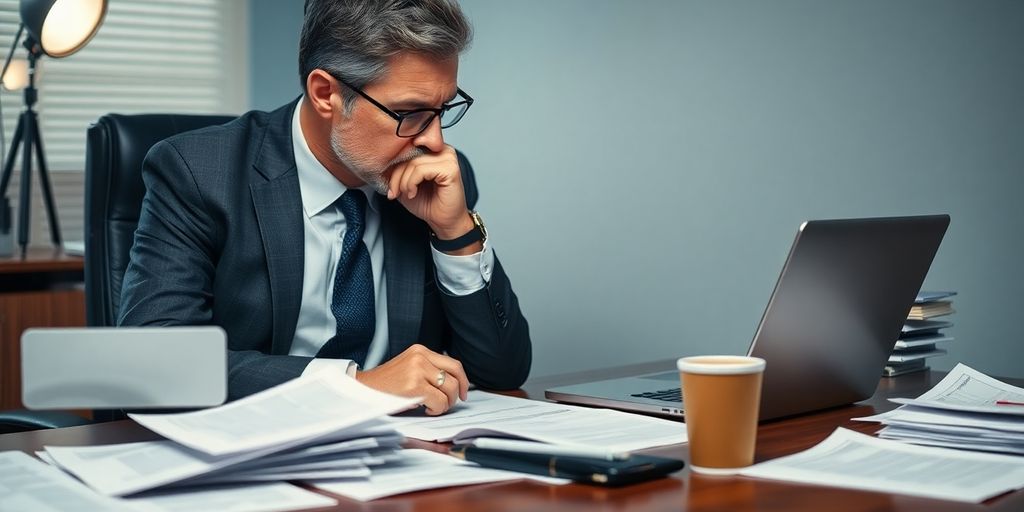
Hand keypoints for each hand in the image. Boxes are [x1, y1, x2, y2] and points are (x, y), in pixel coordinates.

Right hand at [354, 344, 468, 415]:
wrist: (363, 389)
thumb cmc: (386, 384)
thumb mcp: (409, 368)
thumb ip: (429, 370)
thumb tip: (453, 385)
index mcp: (420, 351)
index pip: (453, 364)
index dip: (463, 380)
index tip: (463, 392)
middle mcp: (420, 357)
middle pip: (455, 375)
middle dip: (457, 393)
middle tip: (450, 403)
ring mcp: (417, 370)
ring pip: (449, 389)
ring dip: (445, 403)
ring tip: (433, 407)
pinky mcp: (414, 386)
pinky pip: (439, 401)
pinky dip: (436, 409)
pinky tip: (426, 409)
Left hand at [386, 146, 473, 239]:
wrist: (444, 222)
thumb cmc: (428, 203)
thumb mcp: (405, 183)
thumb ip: (398, 169)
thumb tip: (382, 160)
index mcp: (433, 150)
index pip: (407, 147)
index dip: (395, 166)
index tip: (391, 186)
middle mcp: (442, 150)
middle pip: (409, 154)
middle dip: (396, 176)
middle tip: (394, 193)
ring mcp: (448, 158)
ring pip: (413, 163)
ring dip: (404, 182)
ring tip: (407, 194)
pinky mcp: (450, 169)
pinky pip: (421, 170)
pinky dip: (412, 183)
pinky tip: (413, 194)